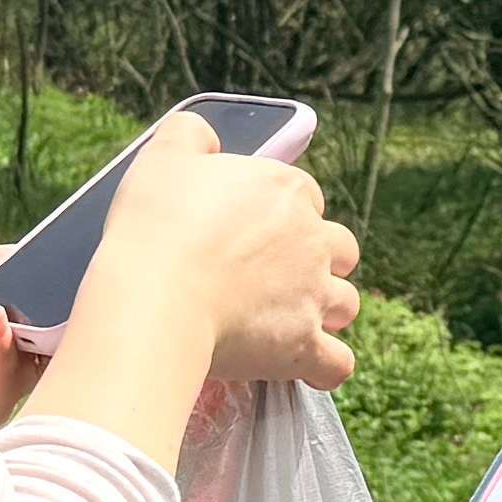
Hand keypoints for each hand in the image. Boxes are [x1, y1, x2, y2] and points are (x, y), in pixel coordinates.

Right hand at [71, 112, 360, 392]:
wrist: (155, 295)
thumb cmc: (156, 225)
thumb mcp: (164, 156)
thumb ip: (191, 136)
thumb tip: (206, 137)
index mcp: (287, 190)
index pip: (306, 197)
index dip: (281, 216)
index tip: (251, 233)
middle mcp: (313, 240)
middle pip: (340, 250)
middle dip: (318, 262)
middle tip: (275, 278)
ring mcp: (314, 295)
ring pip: (346, 304)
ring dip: (325, 311)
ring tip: (287, 322)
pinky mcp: (304, 345)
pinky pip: (338, 363)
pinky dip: (325, 366)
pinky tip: (305, 366)